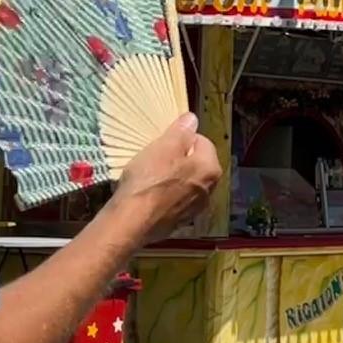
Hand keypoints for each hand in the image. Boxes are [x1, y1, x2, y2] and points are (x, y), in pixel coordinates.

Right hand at [111, 111, 221, 241]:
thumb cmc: (149, 179)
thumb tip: (192, 119)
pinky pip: (174, 200)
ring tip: (148, 175)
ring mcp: (194, 209)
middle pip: (195, 164)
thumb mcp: (164, 146)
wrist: (131, 222)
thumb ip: (181, 132)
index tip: (164, 141)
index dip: (182, 138)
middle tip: (155, 156)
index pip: (202, 142)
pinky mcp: (178, 222)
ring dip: (171, 177)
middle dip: (177, 158)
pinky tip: (147, 194)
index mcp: (211, 169)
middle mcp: (209, 190)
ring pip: (184, 183)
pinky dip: (164, 195)